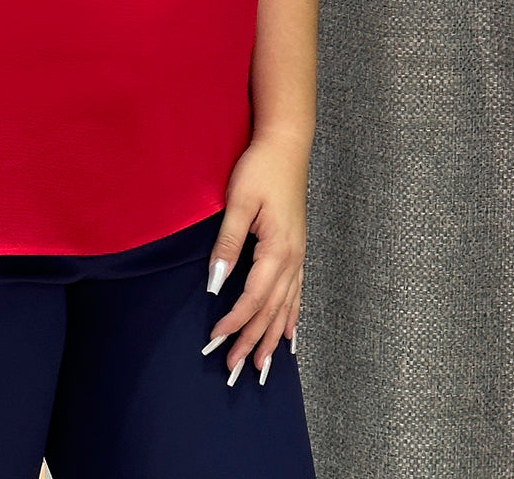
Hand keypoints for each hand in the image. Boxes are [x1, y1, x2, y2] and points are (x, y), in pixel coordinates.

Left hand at [202, 133, 308, 382]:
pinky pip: (296, 293)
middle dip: (252, 340)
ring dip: (271, 337)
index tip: (215, 339)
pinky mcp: (297, 249)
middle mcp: (293, 258)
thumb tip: (215, 282)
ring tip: (261, 365)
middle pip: (271, 310)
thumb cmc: (260, 169)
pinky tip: (288, 335)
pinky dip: (291, 317)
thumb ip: (228, 244)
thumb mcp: (239, 203)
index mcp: (278, 250)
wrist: (286, 145)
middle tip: (235, 369)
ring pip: (285, 306)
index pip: (253, 298)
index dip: (234, 321)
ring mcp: (298, 255)